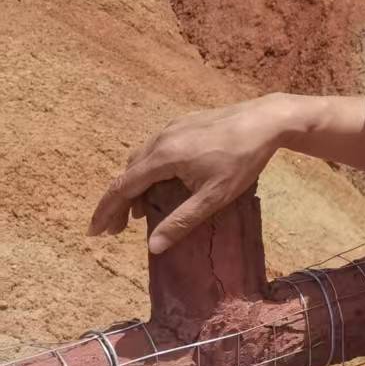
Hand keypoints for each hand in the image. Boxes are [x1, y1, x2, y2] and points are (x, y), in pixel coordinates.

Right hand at [87, 94, 291, 253]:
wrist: (268, 118)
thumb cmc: (243, 158)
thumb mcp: (214, 197)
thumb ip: (181, 221)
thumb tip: (152, 247)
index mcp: (163, 156)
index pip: (122, 187)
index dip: (106, 211)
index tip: (96, 232)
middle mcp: (161, 138)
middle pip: (128, 173)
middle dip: (120, 202)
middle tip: (119, 228)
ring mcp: (174, 126)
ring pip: (142, 159)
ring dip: (136, 184)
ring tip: (142, 210)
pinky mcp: (186, 122)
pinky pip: (157, 148)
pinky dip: (150, 169)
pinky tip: (163, 181)